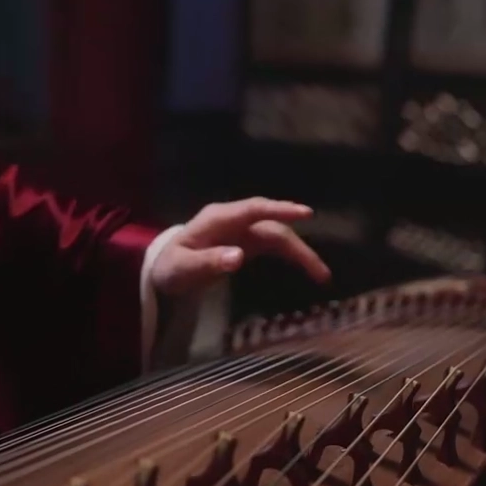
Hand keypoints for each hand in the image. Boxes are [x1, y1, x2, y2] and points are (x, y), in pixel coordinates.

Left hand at [149, 198, 329, 297]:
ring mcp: (243, 230)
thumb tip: (238, 258)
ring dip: (299, 253)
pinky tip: (307, 268)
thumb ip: (209, 262)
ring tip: (321, 275)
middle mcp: (236, 220)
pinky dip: (291, 255)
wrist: (164, 268)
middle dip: (298, 247)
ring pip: (278, 237)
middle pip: (273, 228)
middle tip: (320, 271)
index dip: (279, 210)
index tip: (305, 214)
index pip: (254, 210)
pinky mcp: (248, 243)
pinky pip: (274, 246)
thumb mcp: (184, 269)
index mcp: (219, 219)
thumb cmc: (171, 267)